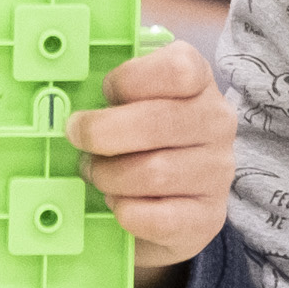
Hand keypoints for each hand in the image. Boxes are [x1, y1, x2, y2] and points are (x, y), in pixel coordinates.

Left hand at [70, 35, 237, 277]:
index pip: (178, 70)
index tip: (106, 92)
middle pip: (157, 122)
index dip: (130, 79)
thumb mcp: (135, 102)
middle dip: (101, 133)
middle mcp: (217, 123)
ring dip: (109, 175)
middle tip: (77, 137)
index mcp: (200, 82)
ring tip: (96, 174)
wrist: (172, 204)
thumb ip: (113, 93)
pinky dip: (126, 211)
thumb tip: (70, 106)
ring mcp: (217, 172)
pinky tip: (118, 203)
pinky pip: (156, 217)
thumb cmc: (143, 141)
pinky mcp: (207, 218)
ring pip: (153, 172)